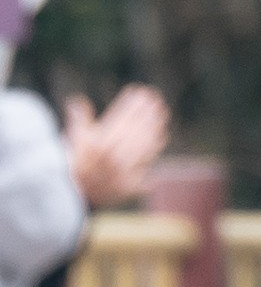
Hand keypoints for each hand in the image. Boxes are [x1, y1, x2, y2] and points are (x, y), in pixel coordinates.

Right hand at [63, 86, 168, 205]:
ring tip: (161, 114)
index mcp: (98, 144)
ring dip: (155, 127)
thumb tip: (77, 100)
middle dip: (147, 113)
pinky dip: (154, 148)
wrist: (73, 194)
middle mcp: (112, 156)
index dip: (131, 103)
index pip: (120, 118)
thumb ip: (79, 119)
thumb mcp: (73, 140)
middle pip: (135, 130)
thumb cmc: (73, 163)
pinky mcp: (131, 182)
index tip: (140, 92)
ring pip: (144, 144)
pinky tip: (161, 136)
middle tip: (156, 100)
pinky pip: (147, 162)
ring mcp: (123, 170)